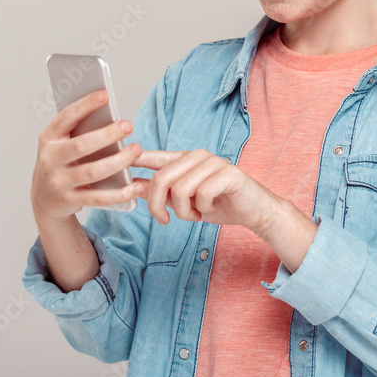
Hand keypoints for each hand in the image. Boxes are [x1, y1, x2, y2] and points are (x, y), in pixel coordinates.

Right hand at [30, 89, 144, 223]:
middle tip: (128, 125)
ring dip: (118, 161)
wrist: (43, 198)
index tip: (104, 94)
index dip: (85, 105)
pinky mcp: (69, 201)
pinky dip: (119, 194)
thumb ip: (80, 130)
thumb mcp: (62, 143)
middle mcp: (50, 159)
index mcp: (49, 138)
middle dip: (107, 135)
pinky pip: (98, 198)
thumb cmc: (61, 162)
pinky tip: (135, 187)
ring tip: (136, 150)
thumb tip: (110, 115)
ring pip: (92, 172)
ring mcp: (58, 182)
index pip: (66, 117)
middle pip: (81, 146)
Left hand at [130, 149, 282, 232]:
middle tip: (165, 220)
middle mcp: (197, 156)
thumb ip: (162, 193)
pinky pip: (201, 194)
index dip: (137, 158)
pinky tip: (210, 209)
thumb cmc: (220, 204)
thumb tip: (134, 185)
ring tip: (195, 214)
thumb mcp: (186, 202)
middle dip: (158, 205)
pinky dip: (203, 209)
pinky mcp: (228, 173)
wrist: (255, 212)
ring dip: (184, 211)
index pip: (155, 156)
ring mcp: (213, 162)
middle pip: (162, 178)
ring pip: (180, 189)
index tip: (121, 159)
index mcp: (185, 160)